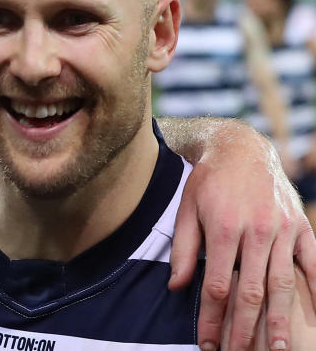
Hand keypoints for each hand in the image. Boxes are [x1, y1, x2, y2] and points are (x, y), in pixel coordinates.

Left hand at [170, 128, 315, 350]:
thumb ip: (183, 249)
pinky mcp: (302, 226)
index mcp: (225, 229)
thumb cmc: (207, 182)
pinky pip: (312, 261)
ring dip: (281, 320)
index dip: (212, 318)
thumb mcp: (186, 210)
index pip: (218, 286)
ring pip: (283, 284)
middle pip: (252, 292)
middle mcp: (258, 232)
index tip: (207, 343)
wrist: (241, 148)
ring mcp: (284, 229)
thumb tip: (176, 287)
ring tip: (278, 349)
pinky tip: (313, 315)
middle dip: (245, 329)